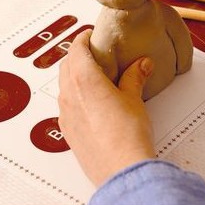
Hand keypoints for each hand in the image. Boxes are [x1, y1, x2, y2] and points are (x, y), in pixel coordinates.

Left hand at [58, 29, 155, 186]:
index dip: (83, 39)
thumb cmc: (126, 136)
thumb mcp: (134, 99)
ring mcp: (65, 114)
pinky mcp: (67, 131)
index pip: (76, 48)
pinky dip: (74, 96)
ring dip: (74, 76)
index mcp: (83, 79)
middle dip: (77, 55)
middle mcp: (69, 95)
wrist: (121, 168)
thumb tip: (141, 65)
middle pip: (66, 65)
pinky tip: (90, 103)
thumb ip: (135, 77)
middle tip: (94, 53)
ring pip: (64, 86)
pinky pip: (66, 105)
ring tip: (94, 77)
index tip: (91, 36)